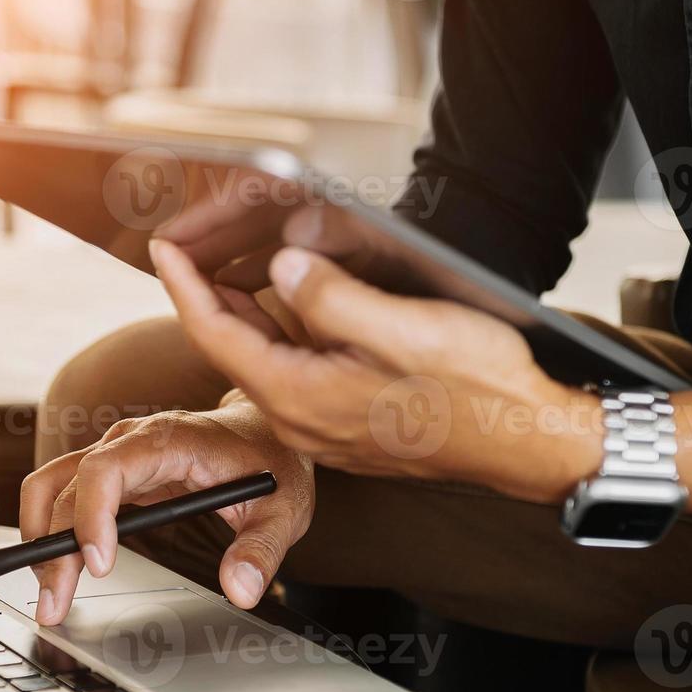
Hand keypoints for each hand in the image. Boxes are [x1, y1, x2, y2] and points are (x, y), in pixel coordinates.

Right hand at [18, 401, 314, 624]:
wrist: (266, 434)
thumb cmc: (272, 463)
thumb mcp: (283, 509)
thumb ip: (261, 549)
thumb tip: (240, 590)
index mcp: (169, 440)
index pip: (107, 469)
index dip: (93, 516)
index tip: (100, 565)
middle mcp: (131, 440)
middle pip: (67, 485)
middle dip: (54, 547)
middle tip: (55, 603)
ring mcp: (116, 453)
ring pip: (52, 486)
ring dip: (41, 539)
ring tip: (50, 594)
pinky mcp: (113, 472)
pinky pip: (65, 494)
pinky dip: (53, 531)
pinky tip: (60, 570)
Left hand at [147, 238, 606, 503]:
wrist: (529, 444)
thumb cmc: (479, 390)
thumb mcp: (404, 329)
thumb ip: (333, 298)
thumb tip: (284, 266)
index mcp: (303, 396)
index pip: (217, 333)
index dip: (184, 284)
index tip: (163, 246)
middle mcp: (305, 419)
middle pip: (235, 348)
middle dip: (208, 294)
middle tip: (190, 247)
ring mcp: (328, 426)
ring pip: (268, 361)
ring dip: (248, 313)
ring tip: (231, 266)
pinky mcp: (352, 424)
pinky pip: (299, 373)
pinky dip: (285, 334)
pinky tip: (295, 305)